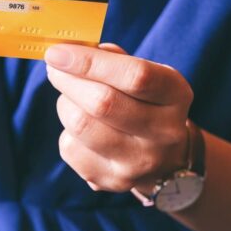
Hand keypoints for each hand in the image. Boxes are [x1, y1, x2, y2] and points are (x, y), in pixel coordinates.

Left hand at [45, 43, 193, 192]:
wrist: (163, 157)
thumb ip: (112, 59)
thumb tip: (72, 51)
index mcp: (176, 95)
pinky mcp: (113, 180)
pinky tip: (80, 129)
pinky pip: (70, 148)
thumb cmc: (143, 102)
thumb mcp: (143, 74)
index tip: (57, 52)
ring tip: (70, 98)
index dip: (90, 62)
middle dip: (67, 80)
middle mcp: (164, 132)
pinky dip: (66, 131)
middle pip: (103, 103)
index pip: (135, 76)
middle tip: (54, 68)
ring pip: (81, 125)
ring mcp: (140, 162)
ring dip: (65, 104)